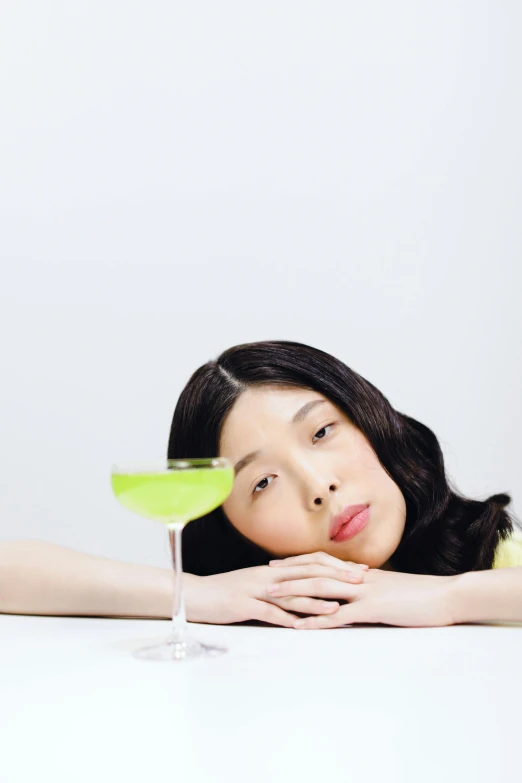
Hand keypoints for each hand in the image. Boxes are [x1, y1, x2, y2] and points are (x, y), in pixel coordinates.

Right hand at [185, 559, 367, 627]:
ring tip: (338, 606)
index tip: (359, 570)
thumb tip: (307, 592)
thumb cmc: (228, 592)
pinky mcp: (243, 605)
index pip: (311, 562)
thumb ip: (283, 587)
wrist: (197, 594)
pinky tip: (300, 627)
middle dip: (336, 577)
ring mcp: (256, 589)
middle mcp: (269, 575)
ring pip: (291, 593)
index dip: (336, 564)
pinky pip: (267, 612)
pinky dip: (284, 620)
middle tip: (360, 582)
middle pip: (307, 573)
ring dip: (315, 600)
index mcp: (274, 570)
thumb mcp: (259, 586)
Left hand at [267, 551, 458, 628]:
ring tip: (271, 595)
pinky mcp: (372, 610)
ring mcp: (364, 593)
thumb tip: (357, 593)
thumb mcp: (391, 588)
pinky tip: (300, 626)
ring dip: (294, 591)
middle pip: (316, 571)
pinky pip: (339, 615)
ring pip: (321, 589)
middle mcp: (358, 578)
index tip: (280, 564)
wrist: (446, 596)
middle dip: (289, 573)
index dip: (301, 563)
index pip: (325, 562)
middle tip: (265, 575)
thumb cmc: (422, 595)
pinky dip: (317, 620)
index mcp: (362, 573)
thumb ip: (371, 589)